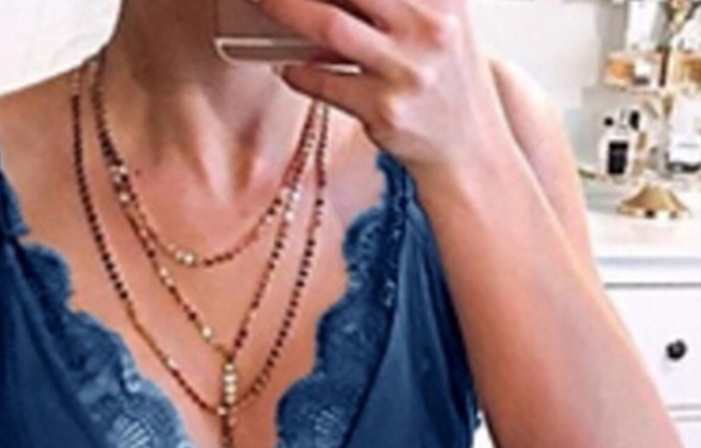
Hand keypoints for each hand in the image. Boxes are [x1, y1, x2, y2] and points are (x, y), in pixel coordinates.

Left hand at [256, 0, 515, 180]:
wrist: (469, 148)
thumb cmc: (445, 79)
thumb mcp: (440, 20)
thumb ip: (398, 1)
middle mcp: (429, 25)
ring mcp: (406, 70)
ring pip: (330, 26)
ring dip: (286, 10)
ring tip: (261, 1)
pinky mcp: (383, 111)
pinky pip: (324, 83)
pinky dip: (298, 71)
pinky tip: (288, 65)